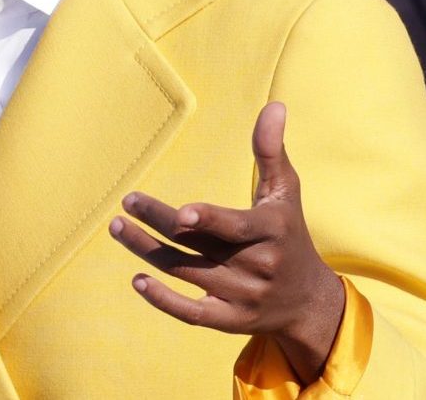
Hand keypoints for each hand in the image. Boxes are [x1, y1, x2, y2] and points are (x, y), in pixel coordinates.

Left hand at [109, 103, 345, 382]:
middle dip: (160, 224)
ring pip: (186, 272)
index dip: (209, 221)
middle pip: (199, 245)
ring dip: (148, 252)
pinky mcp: (229, 320)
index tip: (181, 212)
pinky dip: (164, 300)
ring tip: (118, 228)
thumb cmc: (290, 233)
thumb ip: (272, 150)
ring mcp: (242, 296)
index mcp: (271, 231)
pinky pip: (192, 314)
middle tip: (128, 202)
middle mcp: (256, 266)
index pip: (236, 228)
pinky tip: (137, 279)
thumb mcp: (286, 192)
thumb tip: (274, 104)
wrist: (307, 301)